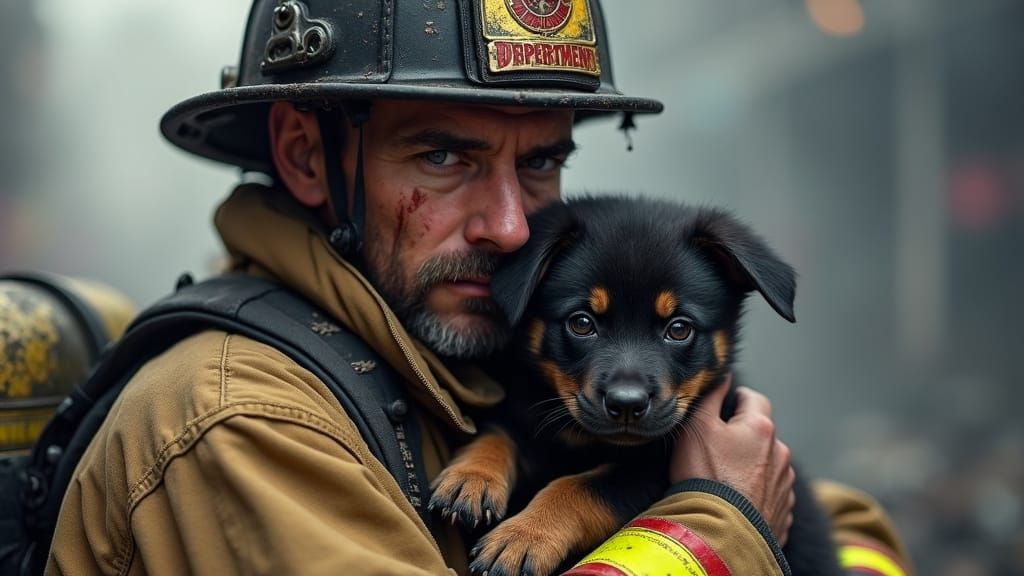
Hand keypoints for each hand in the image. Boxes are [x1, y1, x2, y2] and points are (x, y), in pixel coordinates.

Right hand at [669, 375, 795, 546]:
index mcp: (760, 428)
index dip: (737, 398)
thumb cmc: (704, 476)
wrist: (718, 532)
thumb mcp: (696, 427)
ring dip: (752, 465)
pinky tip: (736, 500)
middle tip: (717, 447)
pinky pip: (770, 493)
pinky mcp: (783, 511)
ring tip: (725, 479)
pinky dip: (756, 493)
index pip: (754, 398)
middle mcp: (780, 453)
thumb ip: (711, 396)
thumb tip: (722, 376)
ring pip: (767, 464)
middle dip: (743, 436)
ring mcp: (784, 484)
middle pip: (762, 433)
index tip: (724, 406)